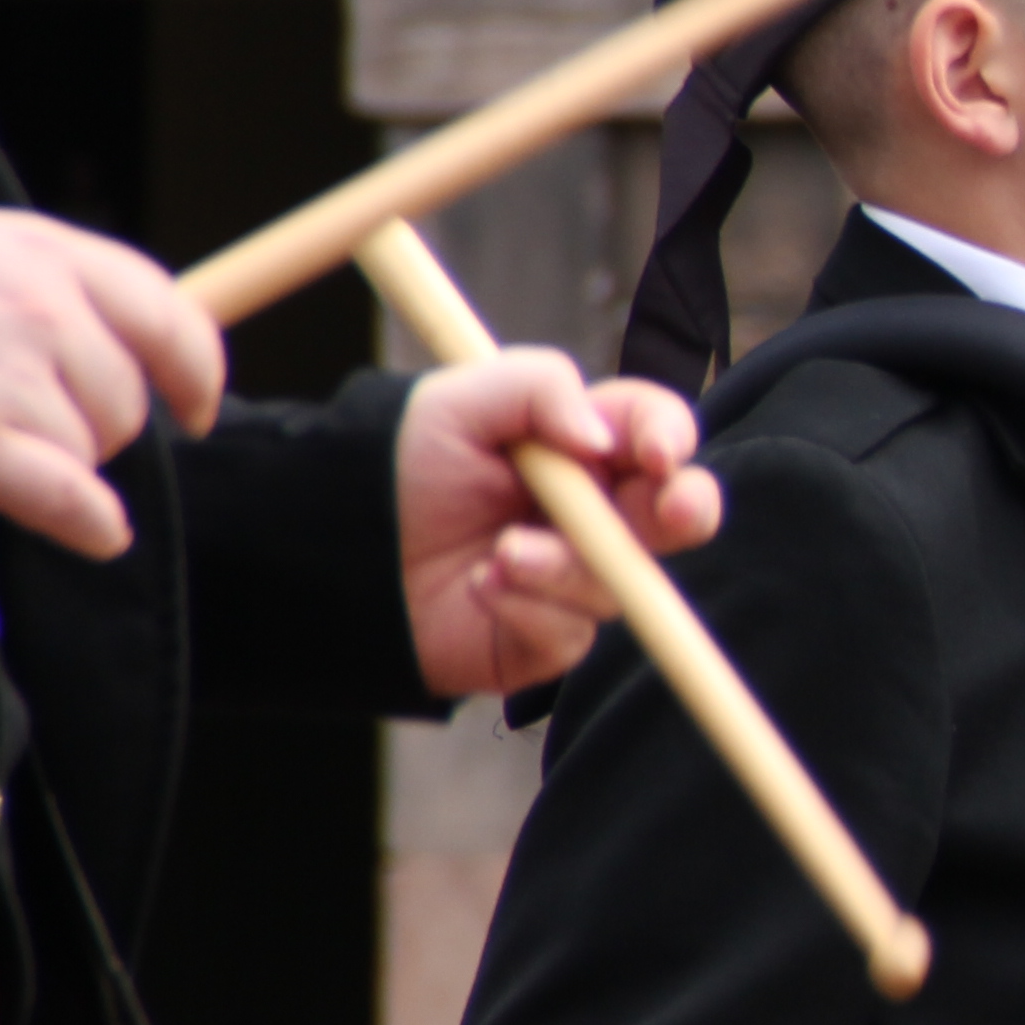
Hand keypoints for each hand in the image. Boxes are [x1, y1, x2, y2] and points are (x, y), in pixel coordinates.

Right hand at [0, 208, 219, 555]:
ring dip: (48, 463)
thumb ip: (39, 294)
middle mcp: (37, 305)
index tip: (197, 408)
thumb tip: (125, 359)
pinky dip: (89, 523)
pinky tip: (94, 532)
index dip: (193, 371)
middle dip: (89, 429)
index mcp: (39, 251)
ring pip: (91, 450)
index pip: (166, 314)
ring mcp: (4, 373)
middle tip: (14, 428)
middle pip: (126, 399)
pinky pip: (70, 499)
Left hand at [392, 351, 725, 699]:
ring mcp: (578, 576)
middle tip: (671, 509)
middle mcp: (596, 511)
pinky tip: (481, 589)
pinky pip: (573, 632)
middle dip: (688, 509)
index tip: (658, 452)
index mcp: (585, 447)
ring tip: (498, 555)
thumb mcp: (460, 400)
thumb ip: (540, 389)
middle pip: (679, 513)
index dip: (670, 438)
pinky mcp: (549, 635)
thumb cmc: (397, 466)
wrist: (336, 553)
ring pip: (621, 580)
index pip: (655, 432)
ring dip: (564, 566)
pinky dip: (528, 608)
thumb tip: (601, 437)